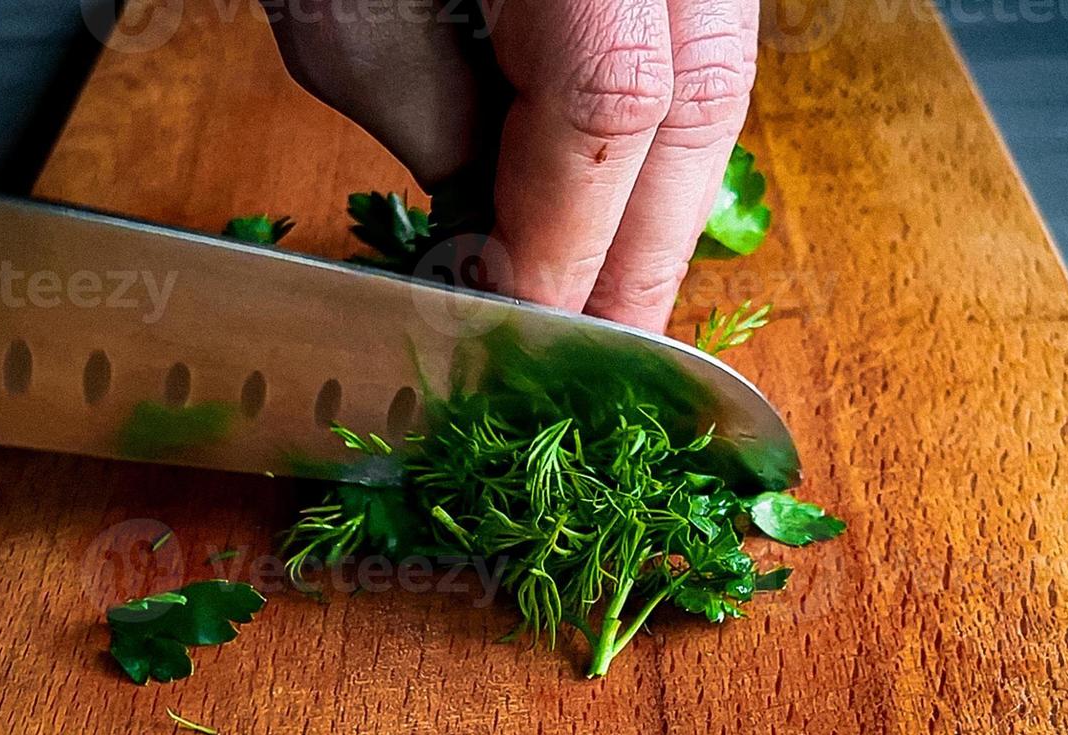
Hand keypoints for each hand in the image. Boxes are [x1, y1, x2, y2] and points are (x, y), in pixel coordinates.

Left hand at [266, 0, 755, 332]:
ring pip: (716, 86)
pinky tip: (622, 208)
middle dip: (641, 256)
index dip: (570, 239)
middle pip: (696, 109)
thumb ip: (435, 127)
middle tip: (600, 367)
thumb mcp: (351, 13)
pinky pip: (698, 55)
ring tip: (613, 304)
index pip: (610, 106)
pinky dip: (661, 147)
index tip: (521, 334)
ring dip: (661, 211)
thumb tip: (491, 249)